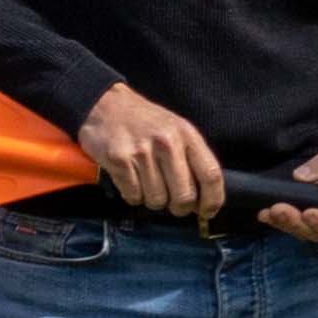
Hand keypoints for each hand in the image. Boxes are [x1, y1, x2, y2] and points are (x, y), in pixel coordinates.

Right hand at [75, 82, 225, 219]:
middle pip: (185, 195)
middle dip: (180, 207)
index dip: (212, 200)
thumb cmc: (144, 122)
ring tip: (146, 181)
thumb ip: (191, 159)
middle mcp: (167, 142)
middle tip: (173, 203)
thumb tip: (203, 199)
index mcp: (186, 134)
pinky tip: (131, 179)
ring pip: (157, 200)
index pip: (211, 175)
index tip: (207, 212)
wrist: (105, 106)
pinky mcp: (119, 160)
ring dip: (152, 199)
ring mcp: (142, 152)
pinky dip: (132, 195)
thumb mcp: (176, 130)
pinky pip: (133, 196)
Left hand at [261, 125, 317, 248]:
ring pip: (306, 231)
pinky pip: (298, 222)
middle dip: (298, 223)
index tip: (310, 212)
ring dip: (286, 223)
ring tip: (269, 211)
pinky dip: (282, 219)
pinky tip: (266, 213)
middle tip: (280, 209)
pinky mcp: (316, 215)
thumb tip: (300, 176)